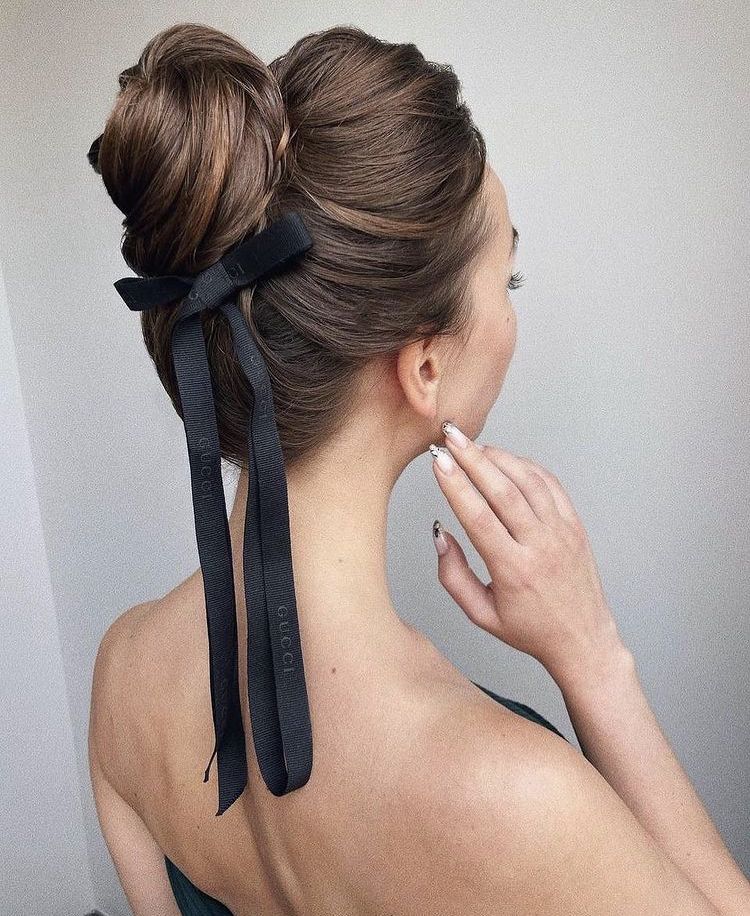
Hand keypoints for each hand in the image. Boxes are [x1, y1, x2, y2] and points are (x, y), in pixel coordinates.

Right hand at [430, 422, 626, 680]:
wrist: (583, 639)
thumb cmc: (530, 630)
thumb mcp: (481, 614)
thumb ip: (453, 575)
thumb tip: (440, 533)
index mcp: (514, 570)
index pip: (479, 517)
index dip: (456, 485)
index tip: (437, 461)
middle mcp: (540, 546)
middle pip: (503, 490)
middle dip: (472, 458)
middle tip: (450, 436)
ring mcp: (562, 532)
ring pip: (528, 481)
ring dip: (498, 456)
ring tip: (472, 444)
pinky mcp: (575, 525)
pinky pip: (550, 485)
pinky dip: (526, 466)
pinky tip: (505, 459)